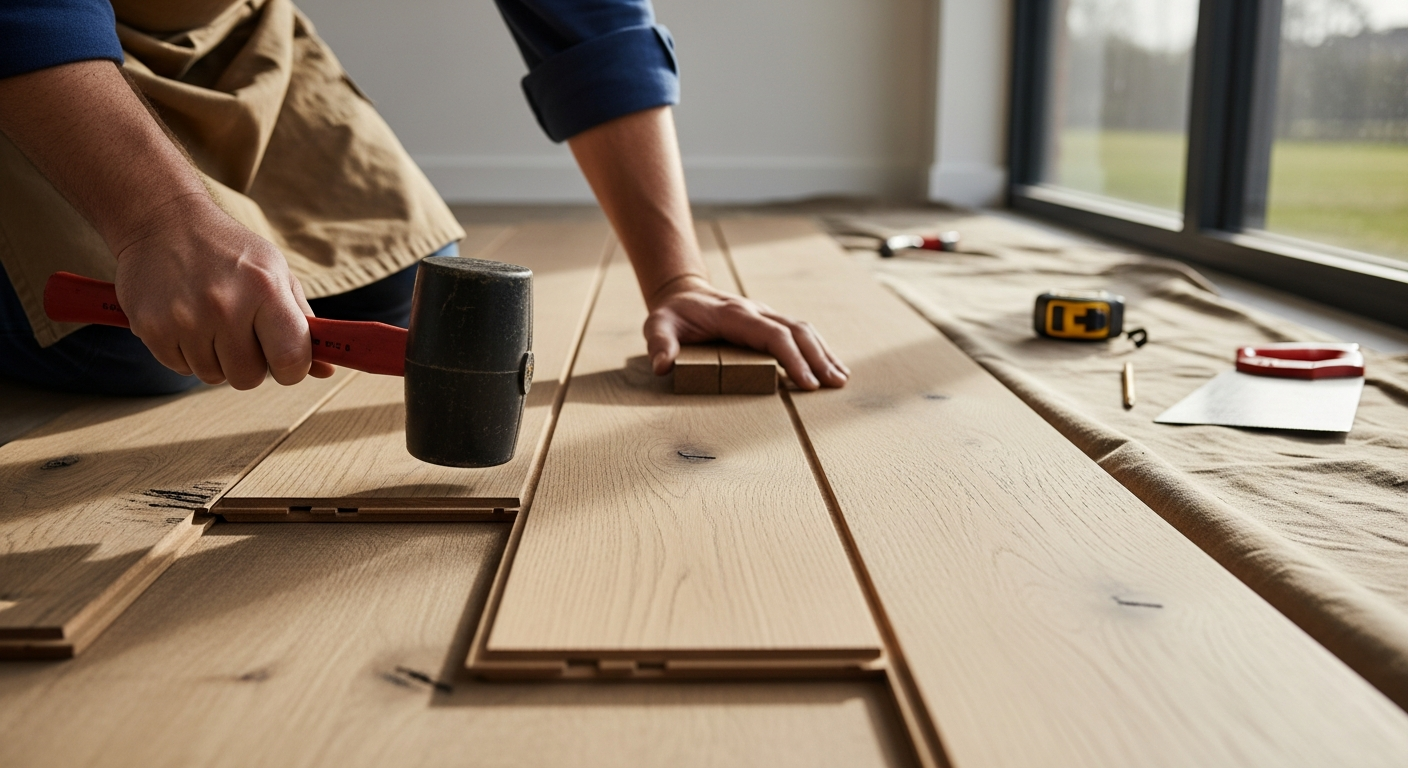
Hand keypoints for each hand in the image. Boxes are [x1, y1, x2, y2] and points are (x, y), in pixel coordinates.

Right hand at [114, 194, 335, 388]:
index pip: (290, 359)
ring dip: (215, 358)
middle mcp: (224, 306)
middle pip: (248, 378)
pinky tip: (186, 319)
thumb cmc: (230, 251)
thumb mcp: (275, 274)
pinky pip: (180, 367)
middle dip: (249, 363)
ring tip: (210, 320)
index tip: (285, 360)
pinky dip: (186, 352)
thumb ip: (302, 323)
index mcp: (264, 290)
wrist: (163, 220)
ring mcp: (184, 318)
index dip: (292, 369)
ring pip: (212, 376)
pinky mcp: (151, 327)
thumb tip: (327, 370)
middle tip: (241, 332)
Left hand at [644, 276, 848, 389]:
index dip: (792, 358)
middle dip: (818, 357)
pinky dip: (817, 349)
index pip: (773, 335)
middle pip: (796, 331)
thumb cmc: (672, 316)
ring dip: (823, 353)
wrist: (681, 295)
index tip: (807, 383)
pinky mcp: (769, 323)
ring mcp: (765, 315)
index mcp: (735, 314)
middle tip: (834, 384)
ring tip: (840, 379)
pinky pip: (799, 334)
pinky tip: (830, 367)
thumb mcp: (657, 325)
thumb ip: (660, 343)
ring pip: (803, 330)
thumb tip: (663, 365)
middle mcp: (756, 311)